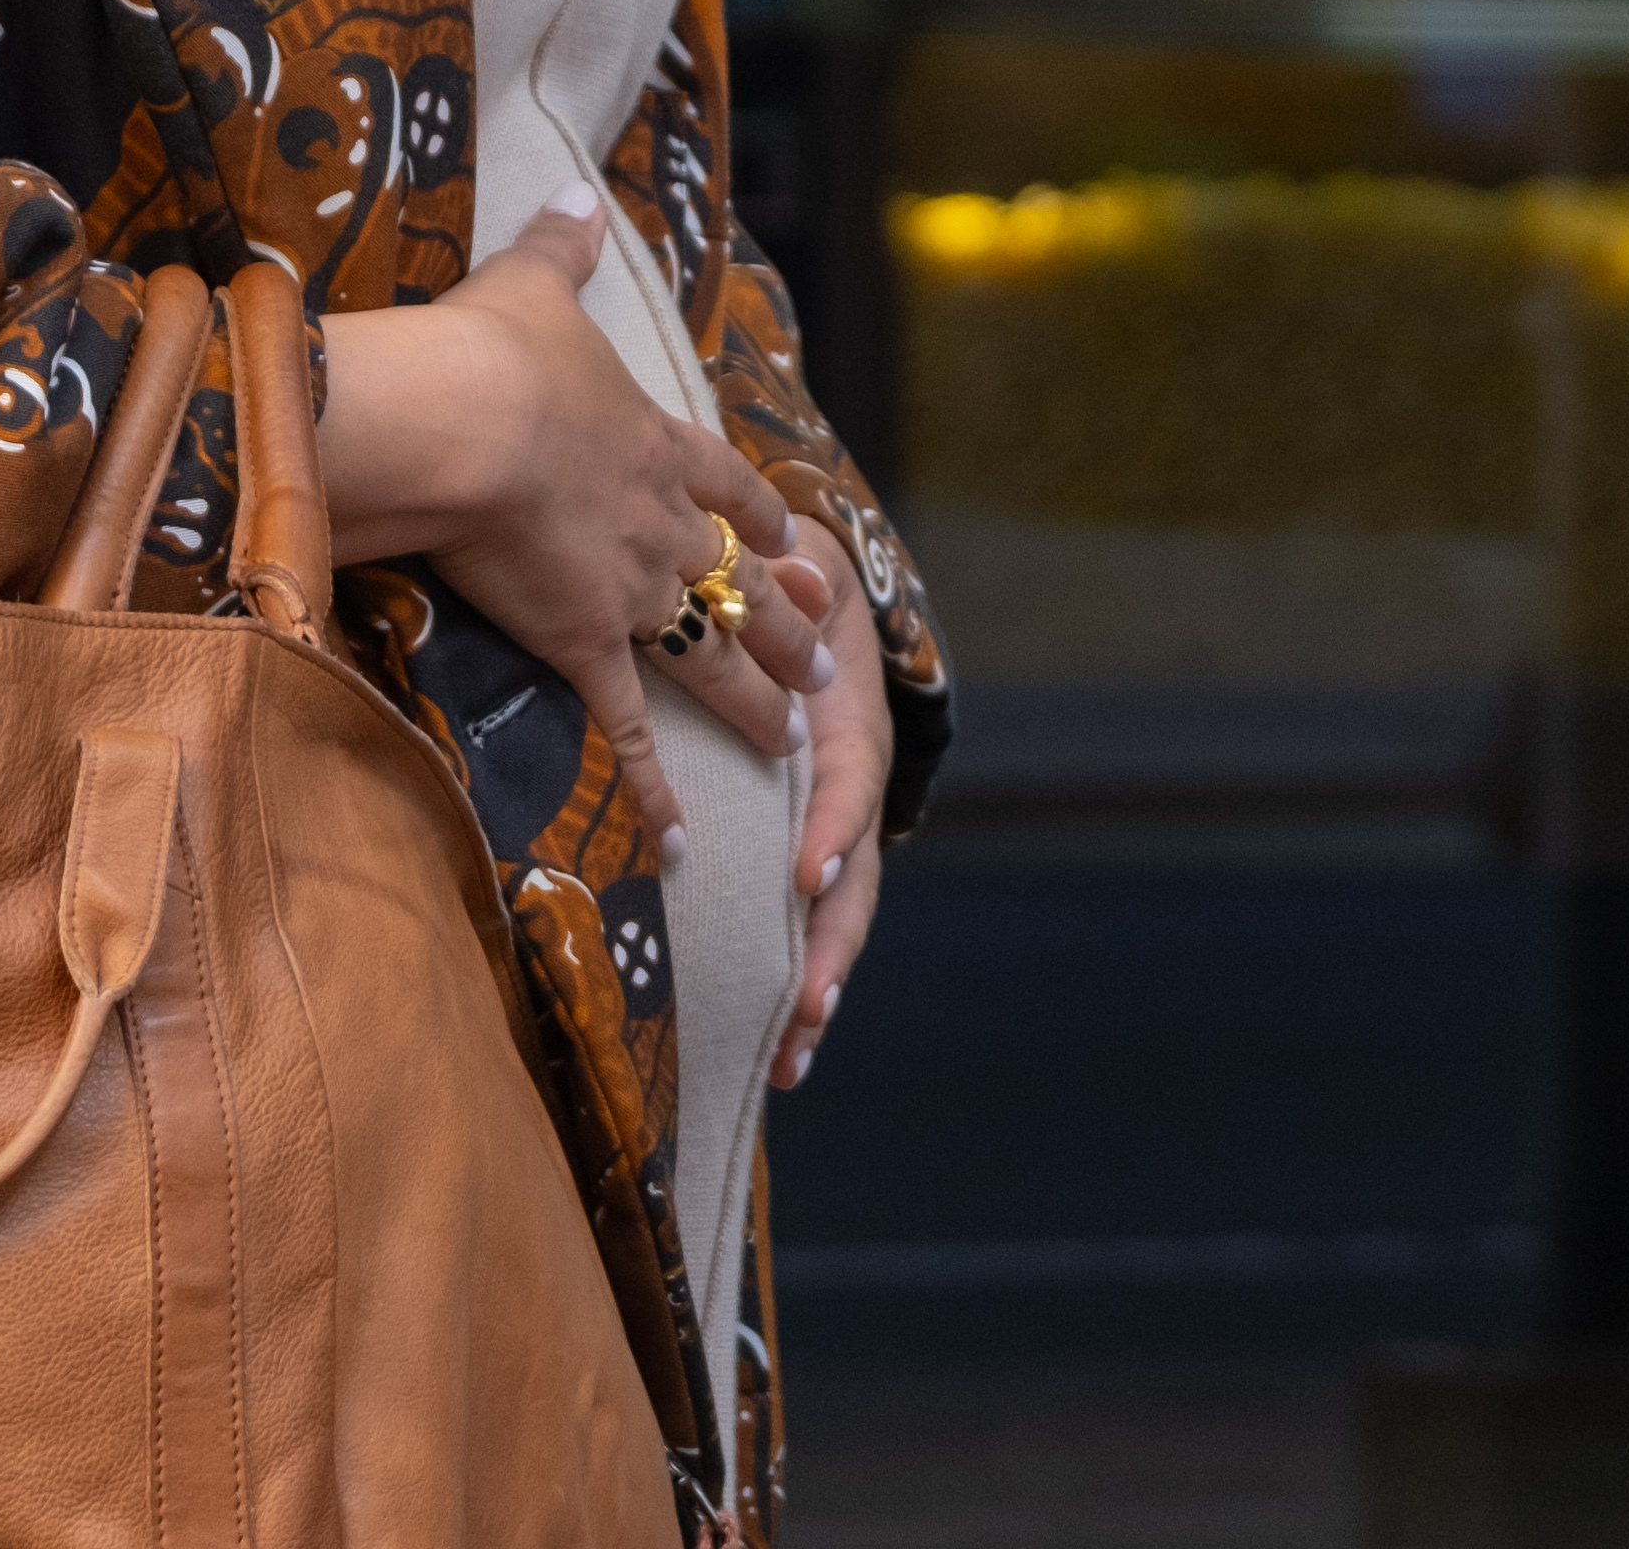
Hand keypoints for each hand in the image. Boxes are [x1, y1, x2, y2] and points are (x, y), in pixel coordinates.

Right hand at [322, 192, 839, 852]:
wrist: (462, 420)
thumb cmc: (488, 350)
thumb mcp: (531, 283)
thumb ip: (560, 248)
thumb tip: (578, 196)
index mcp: (653, 440)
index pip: (728, 485)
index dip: (764, 517)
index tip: (801, 544)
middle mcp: (662, 520)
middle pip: (742, 580)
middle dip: (785, 623)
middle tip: (827, 660)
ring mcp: (633, 588)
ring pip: (717, 655)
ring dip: (758, 701)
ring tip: (797, 740)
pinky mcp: (587, 643)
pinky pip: (631, 728)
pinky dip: (655, 788)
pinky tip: (681, 839)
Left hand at [776, 582, 887, 1091]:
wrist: (818, 617)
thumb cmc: (802, 599)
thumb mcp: (809, 575)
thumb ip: (802, 581)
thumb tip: (797, 568)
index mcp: (852, 732)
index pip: (847, 785)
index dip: (832, 828)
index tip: (805, 872)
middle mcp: (852, 797)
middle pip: (854, 882)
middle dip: (831, 946)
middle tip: (807, 1004)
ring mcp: (836, 837)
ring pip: (836, 923)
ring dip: (816, 992)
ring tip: (789, 1059)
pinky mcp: (805, 861)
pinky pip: (805, 929)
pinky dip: (794, 989)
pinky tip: (774, 1054)